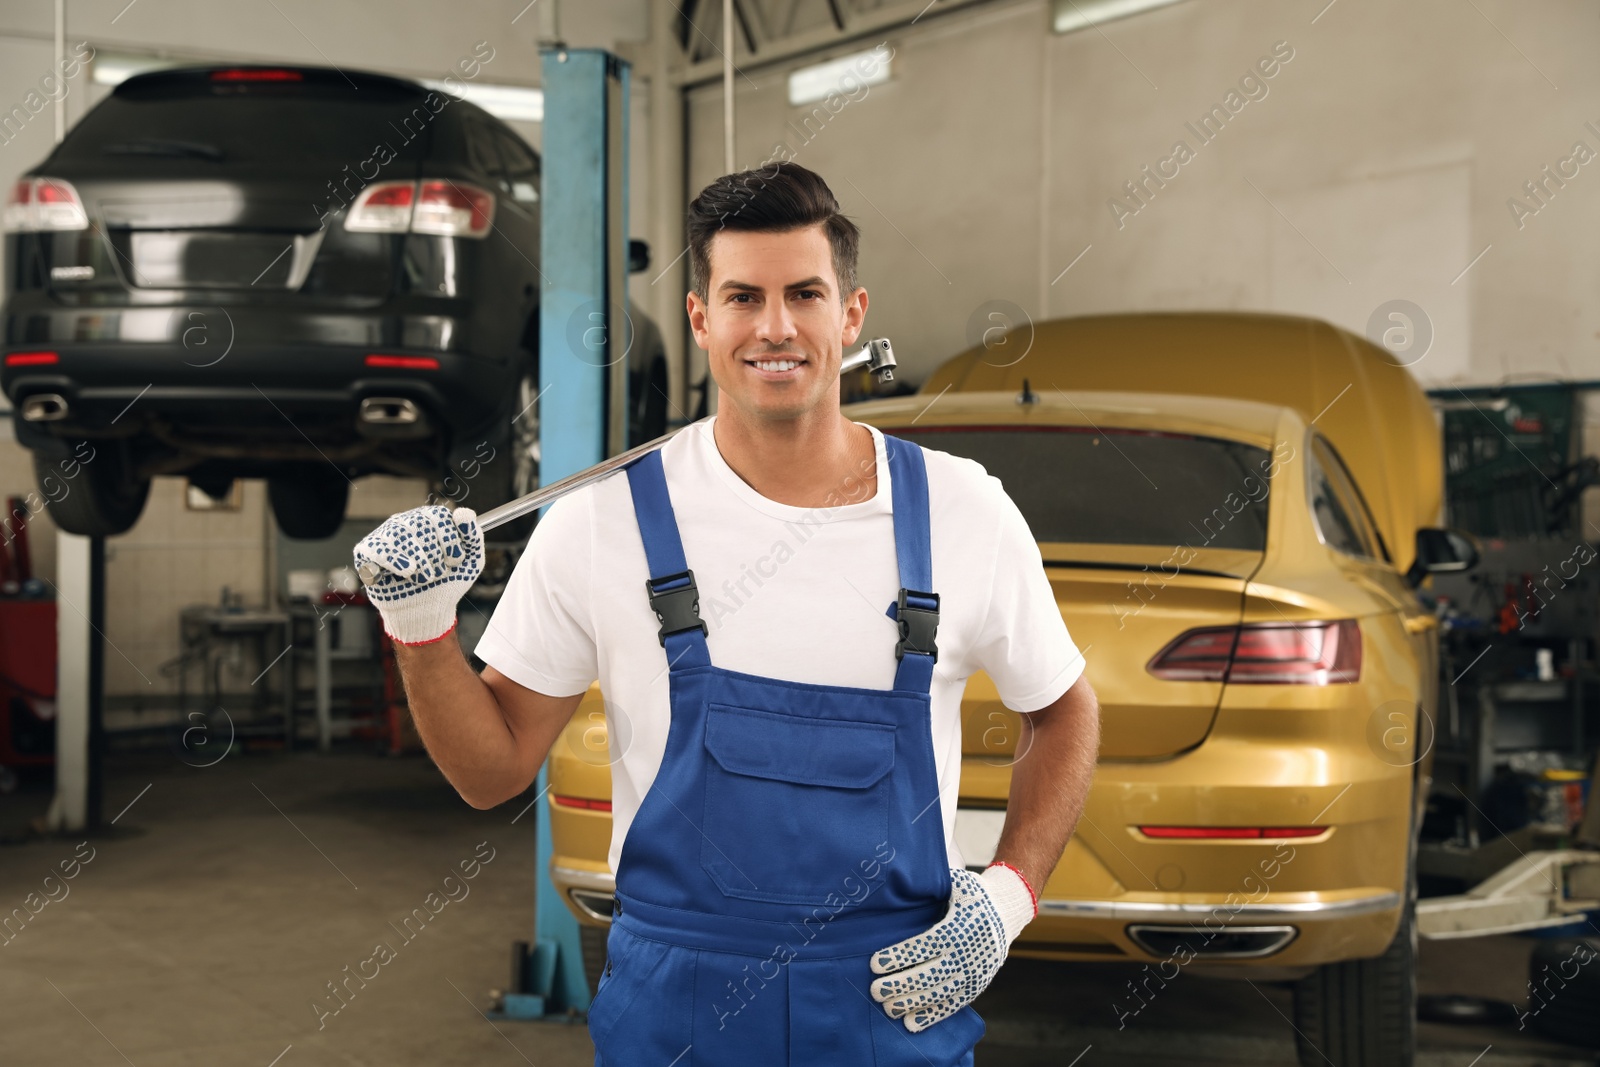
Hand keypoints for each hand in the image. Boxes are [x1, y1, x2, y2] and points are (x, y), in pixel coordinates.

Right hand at [353, 505, 482, 644]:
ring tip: (425, 579)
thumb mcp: (471, 561)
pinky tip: (407, 572)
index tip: (455, 560)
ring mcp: (386, 535)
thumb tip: (465, 513)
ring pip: (399, 535)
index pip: (438, 516)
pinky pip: (378, 548)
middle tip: (439, 574)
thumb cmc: (447, 582)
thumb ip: (473, 536)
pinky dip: (395, 561)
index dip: (449, 540)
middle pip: (419, 524)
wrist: (427, 610)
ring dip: (419, 562)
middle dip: (435, 555)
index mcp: (430, 520)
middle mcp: (407, 522)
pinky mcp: (368, 552)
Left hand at [869, 863, 1036, 1031]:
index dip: (900, 957)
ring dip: (912, 1003)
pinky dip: (931, 1016)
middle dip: (900, 984)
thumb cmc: (975, 896)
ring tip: (888, 1008)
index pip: (925, 946)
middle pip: (929, 974)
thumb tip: (908, 874)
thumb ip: (937, 881)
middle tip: (875, 990)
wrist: (1008, 914)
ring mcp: (972, 974)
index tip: (875, 963)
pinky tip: (910, 1023)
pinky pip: (952, 1006)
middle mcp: (967, 955)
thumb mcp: (960, 883)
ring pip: (938, 994)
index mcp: (959, 929)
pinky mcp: (976, 987)